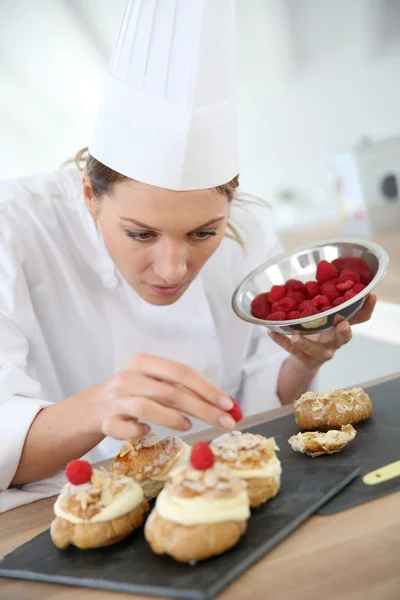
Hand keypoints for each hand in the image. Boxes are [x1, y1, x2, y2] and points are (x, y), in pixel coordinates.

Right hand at [94, 354, 235, 438]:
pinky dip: (140, 431)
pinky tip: (148, 430)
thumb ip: (184, 390)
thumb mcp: (156, 381)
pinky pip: (127, 429)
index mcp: (144, 362)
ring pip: (146, 408)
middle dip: (202, 409)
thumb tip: (225, 405)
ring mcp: (116, 399)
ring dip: (173, 419)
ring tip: (189, 426)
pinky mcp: (107, 421)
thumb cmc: (137, 392)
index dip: (206, 388)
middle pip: (169, 392)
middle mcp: (128, 377)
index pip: (180, 372)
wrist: (96, 405)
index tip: (228, 404)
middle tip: (225, 422)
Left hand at [269, 294, 376, 369]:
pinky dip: (281, 341)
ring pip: (316, 351)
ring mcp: (320, 353)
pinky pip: (292, 351)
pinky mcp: (304, 359)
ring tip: (295, 336)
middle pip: (344, 338)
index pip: (360, 318)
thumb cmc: (320, 333)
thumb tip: (331, 274)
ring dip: (306, 343)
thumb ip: (330, 301)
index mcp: (342, 327)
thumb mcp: (329, 317)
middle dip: (344, 331)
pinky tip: (271, 332)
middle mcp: (335, 342)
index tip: (369, 296)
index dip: (366, 308)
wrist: (307, 360)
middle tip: (341, 322)